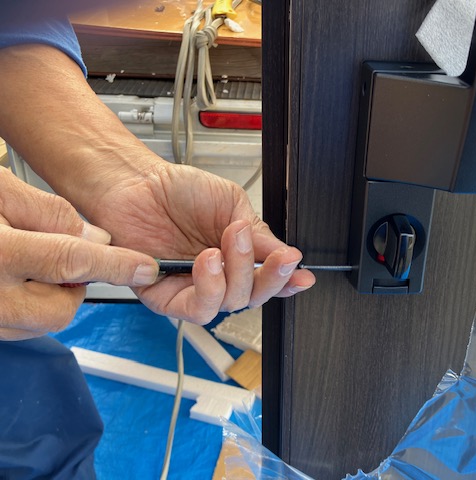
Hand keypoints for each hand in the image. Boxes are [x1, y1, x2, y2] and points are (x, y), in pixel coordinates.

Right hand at [0, 168, 158, 339]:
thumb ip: (46, 211)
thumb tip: (95, 236)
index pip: (70, 261)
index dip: (115, 264)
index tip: (144, 267)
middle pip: (60, 308)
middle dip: (73, 285)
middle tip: (61, 255)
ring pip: (40, 324)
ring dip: (51, 297)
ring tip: (28, 263)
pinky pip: (16, 329)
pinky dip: (28, 307)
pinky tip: (13, 280)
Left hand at [83, 161, 315, 323]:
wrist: (137, 182)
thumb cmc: (179, 191)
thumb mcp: (231, 204)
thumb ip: (258, 233)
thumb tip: (285, 253)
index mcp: (237, 256)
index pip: (267, 277)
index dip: (287, 281)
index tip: (303, 275)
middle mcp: (218, 276)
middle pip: (254, 296)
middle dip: (268, 276)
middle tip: (271, 253)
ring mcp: (193, 288)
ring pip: (229, 304)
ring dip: (235, 276)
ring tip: (223, 247)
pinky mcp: (166, 297)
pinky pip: (196, 308)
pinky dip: (208, 287)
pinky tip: (206, 261)